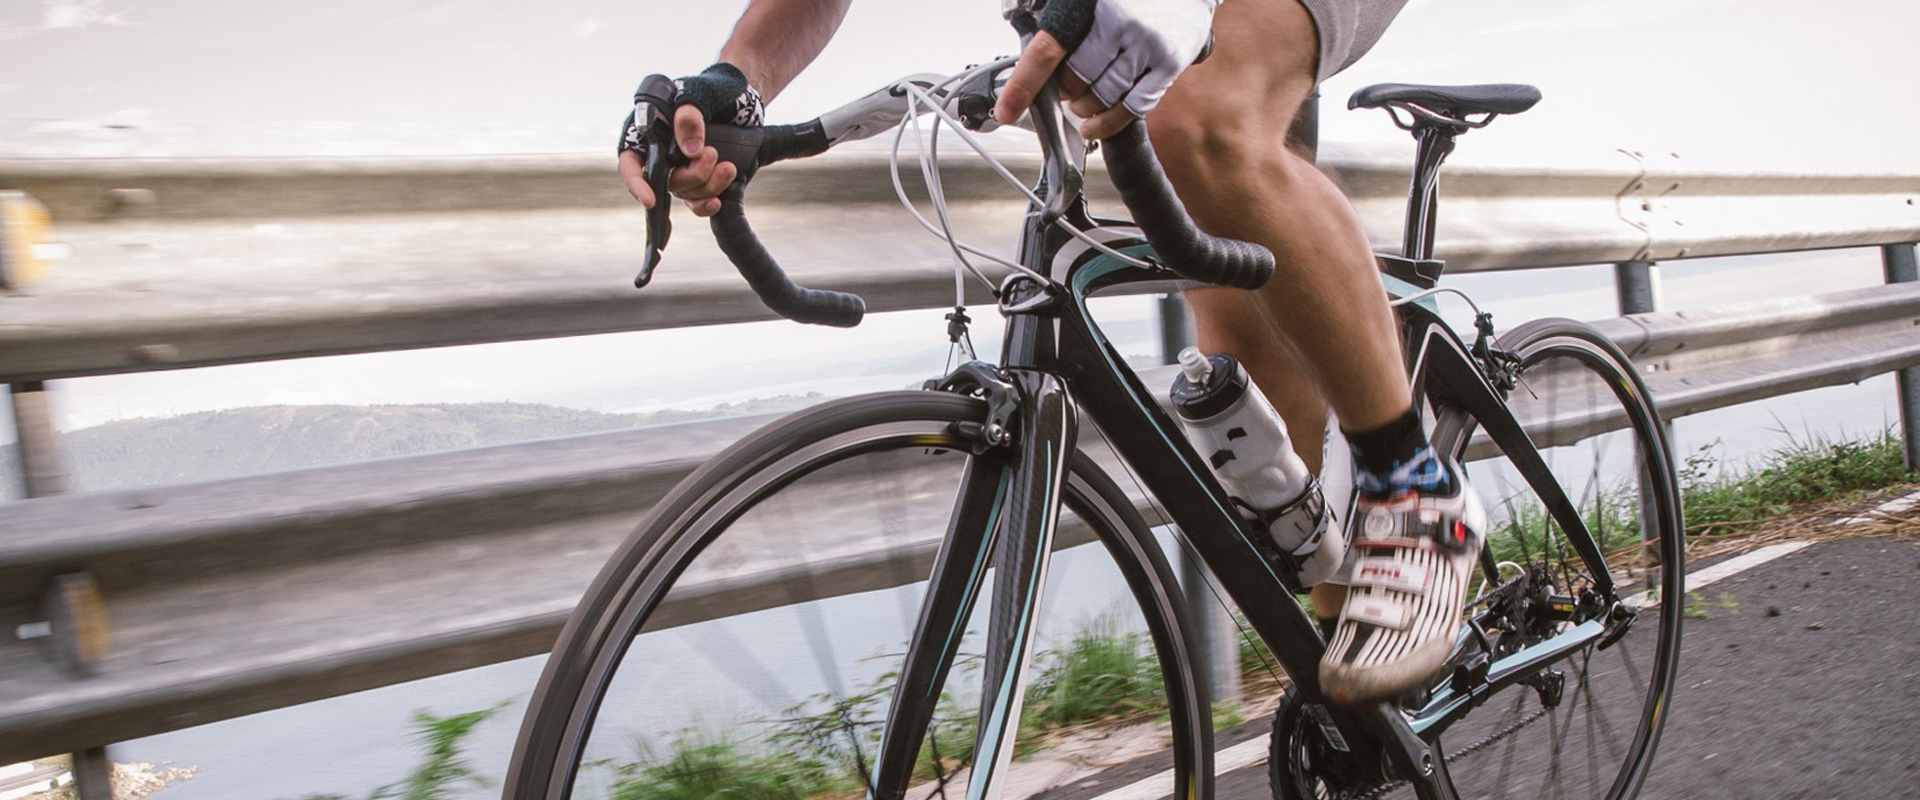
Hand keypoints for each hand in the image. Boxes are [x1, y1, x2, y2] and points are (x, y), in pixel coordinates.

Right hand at [616, 63, 762, 216]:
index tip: (650, 199)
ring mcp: (681, 169)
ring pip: (686, 193)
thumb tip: (691, 150)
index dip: (636, 183)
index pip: (631, 163)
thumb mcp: (700, 94)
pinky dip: (707, 205)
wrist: (740, 99)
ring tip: (728, 167)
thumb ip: (690, 116)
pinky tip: (717, 201)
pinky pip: (697, 202)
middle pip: (666, 181)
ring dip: (709, 185)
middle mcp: (661, 155)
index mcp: (649, 132)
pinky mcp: (700, 180)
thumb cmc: (712, 91)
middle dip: (692, 174)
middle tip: (712, 153)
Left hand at [993, 0, 1217, 140]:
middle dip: (1064, 91)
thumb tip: (1026, 35)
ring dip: (1085, 109)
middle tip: (1065, 89)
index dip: (1024, 84)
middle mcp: (1122, 23)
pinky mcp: (1169, 64)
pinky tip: (1096, 126)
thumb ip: (1060, 11)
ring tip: (1081, 106)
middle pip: (1076, 80)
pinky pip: (1134, 107)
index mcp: (1093, 3)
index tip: (1005, 110)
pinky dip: (1110, 122)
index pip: (1048, 50)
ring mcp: (1148, 45)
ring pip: (1103, 97)